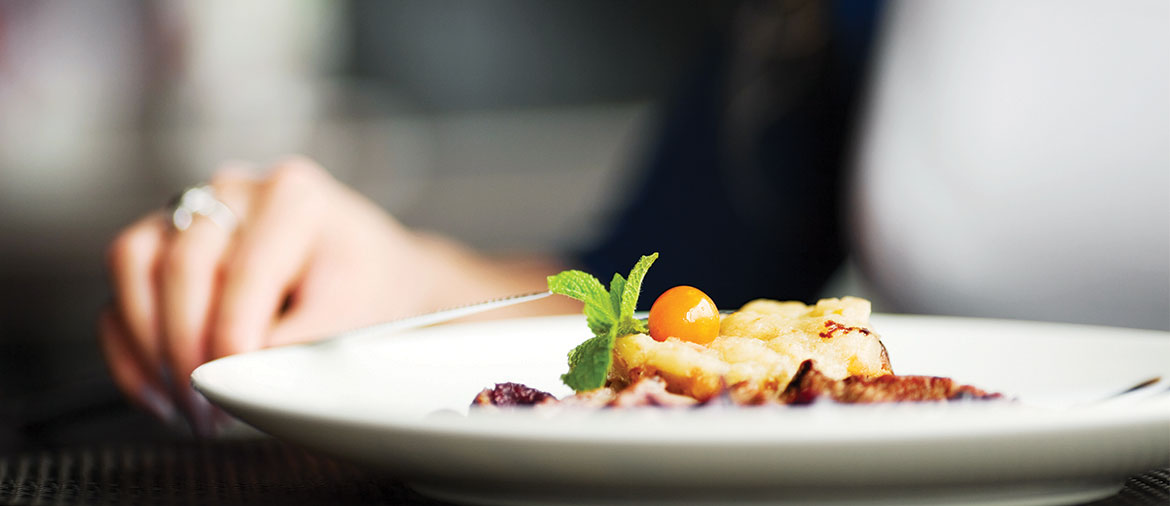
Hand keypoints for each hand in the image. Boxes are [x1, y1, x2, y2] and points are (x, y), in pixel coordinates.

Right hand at [100, 157, 566, 433]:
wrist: (374, 276)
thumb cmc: (367, 290)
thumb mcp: (350, 318)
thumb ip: (293, 347)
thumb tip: (232, 379)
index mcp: (294, 197)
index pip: (245, 272)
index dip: (230, 340)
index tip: (229, 388)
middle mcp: (237, 191)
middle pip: (183, 266)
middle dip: (186, 349)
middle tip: (205, 410)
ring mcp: (195, 209)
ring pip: (134, 262)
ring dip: (147, 342)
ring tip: (180, 402)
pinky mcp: (164, 237)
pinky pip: (124, 283)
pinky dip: (130, 343)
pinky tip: (159, 390)